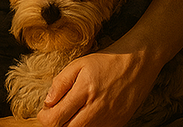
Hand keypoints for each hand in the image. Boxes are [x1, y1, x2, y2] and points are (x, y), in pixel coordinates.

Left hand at [37, 51, 153, 126]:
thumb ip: (60, 82)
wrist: (138, 63)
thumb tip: (48, 103)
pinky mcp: (117, 124)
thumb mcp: (79, 64)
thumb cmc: (107, 61)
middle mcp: (96, 109)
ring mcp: (108, 120)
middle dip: (56, 125)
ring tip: (71, 113)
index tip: (44, 111)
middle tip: (56, 114)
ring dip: (72, 126)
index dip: (45, 118)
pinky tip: (85, 115)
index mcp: (84, 91)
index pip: (56, 118)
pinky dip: (87, 126)